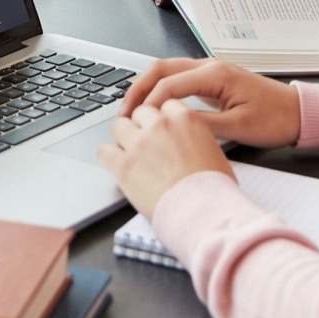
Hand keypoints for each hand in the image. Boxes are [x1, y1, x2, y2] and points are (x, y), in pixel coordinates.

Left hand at [98, 99, 233, 215]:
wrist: (204, 213)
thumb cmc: (215, 189)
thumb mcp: (213, 151)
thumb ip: (193, 137)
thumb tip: (184, 141)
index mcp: (185, 119)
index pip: (164, 105)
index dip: (162, 120)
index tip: (162, 131)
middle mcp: (160, 126)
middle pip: (140, 112)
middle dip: (142, 126)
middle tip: (146, 144)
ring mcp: (139, 144)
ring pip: (119, 126)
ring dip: (123, 138)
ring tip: (130, 154)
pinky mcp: (123, 166)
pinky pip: (103, 151)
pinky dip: (108, 158)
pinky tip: (116, 166)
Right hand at [120, 57, 300, 148]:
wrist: (298, 113)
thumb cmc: (275, 119)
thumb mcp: (237, 127)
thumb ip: (201, 124)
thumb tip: (171, 125)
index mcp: (215, 74)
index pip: (169, 84)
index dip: (148, 104)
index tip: (136, 123)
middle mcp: (209, 66)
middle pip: (161, 69)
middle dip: (138, 88)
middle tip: (123, 112)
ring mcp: (209, 71)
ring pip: (167, 71)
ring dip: (147, 88)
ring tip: (132, 110)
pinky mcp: (211, 80)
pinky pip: (177, 79)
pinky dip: (160, 90)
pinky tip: (153, 107)